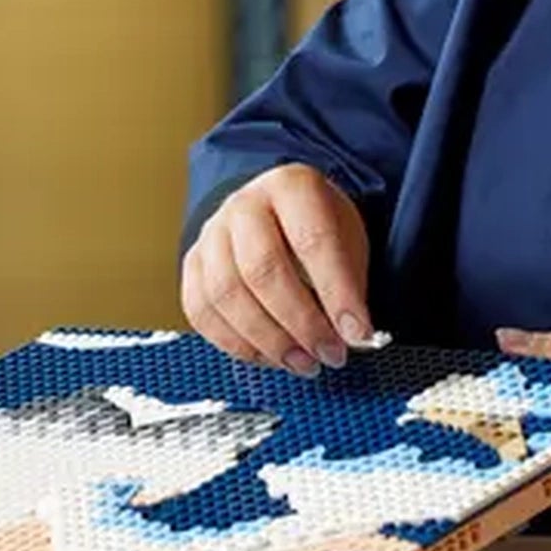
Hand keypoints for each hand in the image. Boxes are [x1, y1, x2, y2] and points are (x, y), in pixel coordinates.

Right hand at [184, 166, 374, 378]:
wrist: (274, 215)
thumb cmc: (316, 230)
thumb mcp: (347, 239)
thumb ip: (349, 283)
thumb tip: (350, 336)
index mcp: (291, 186)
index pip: (313, 240)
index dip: (337, 293)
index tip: (357, 334)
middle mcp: (244, 204)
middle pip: (262, 269)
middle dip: (301, 323)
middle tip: (329, 355)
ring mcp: (211, 233)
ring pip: (227, 294)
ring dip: (268, 341)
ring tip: (303, 363)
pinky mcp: (193, 264)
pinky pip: (201, 311)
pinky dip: (236, 344)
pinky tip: (268, 357)